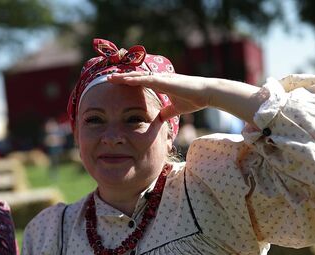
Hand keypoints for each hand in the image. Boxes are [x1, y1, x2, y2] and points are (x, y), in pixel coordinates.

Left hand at [108, 71, 262, 123]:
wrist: (207, 94)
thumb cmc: (194, 99)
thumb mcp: (176, 108)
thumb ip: (167, 112)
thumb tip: (160, 118)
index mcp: (160, 84)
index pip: (140, 83)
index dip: (127, 83)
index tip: (115, 84)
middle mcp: (159, 79)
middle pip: (136, 77)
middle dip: (121, 78)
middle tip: (106, 79)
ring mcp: (162, 78)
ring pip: (138, 76)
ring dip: (123, 77)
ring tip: (109, 78)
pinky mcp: (165, 81)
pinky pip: (147, 79)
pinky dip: (135, 79)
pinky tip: (125, 79)